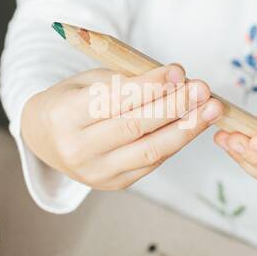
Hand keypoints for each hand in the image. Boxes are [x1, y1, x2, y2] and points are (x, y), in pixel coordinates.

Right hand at [21, 63, 224, 189]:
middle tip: (203, 89)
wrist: (45, 138)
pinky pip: (152, 161)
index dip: (149, 87)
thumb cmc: (71, 101)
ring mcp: (96, 172)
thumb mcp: (86, 81)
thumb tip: (176, 79)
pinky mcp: (114, 183)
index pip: (113, 101)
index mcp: (64, 116)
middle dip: (175, 106)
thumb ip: (125, 80)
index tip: (178, 71)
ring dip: (186, 128)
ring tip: (211, 108)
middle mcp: (77, 149)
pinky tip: (193, 123)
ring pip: (150, 150)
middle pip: (135, 127)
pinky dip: (175, 141)